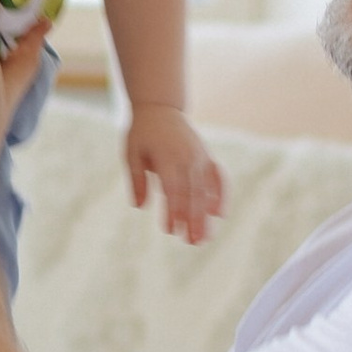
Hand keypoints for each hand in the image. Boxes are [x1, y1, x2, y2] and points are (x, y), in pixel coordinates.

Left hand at [124, 104, 224, 247]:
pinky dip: (220, 195)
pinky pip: (218, 178)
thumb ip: (136, 179)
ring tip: (204, 239)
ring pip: (206, 191)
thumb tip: (139, 207)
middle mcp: (188, 158)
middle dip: (192, 220)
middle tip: (192, 243)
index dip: (172, 211)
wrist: (160, 108)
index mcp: (168, 157)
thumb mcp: (131, 153)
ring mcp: (200, 157)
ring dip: (205, 216)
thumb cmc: (142, 133)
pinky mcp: (207, 157)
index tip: (171, 230)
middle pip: (192, 194)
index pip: (172, 189)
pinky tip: (218, 215)